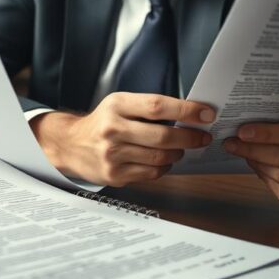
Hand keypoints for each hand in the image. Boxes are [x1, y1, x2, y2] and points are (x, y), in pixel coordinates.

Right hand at [29, 93, 214, 186]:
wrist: (71, 144)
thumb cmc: (103, 122)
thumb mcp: (120, 104)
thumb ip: (149, 108)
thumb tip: (190, 114)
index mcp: (117, 105)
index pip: (157, 106)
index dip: (186, 110)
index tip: (207, 113)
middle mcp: (112, 129)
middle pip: (162, 136)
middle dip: (190, 137)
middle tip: (203, 137)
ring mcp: (112, 154)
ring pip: (160, 158)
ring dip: (178, 153)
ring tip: (181, 148)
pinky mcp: (114, 175)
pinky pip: (151, 173)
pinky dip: (164, 168)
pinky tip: (163, 161)